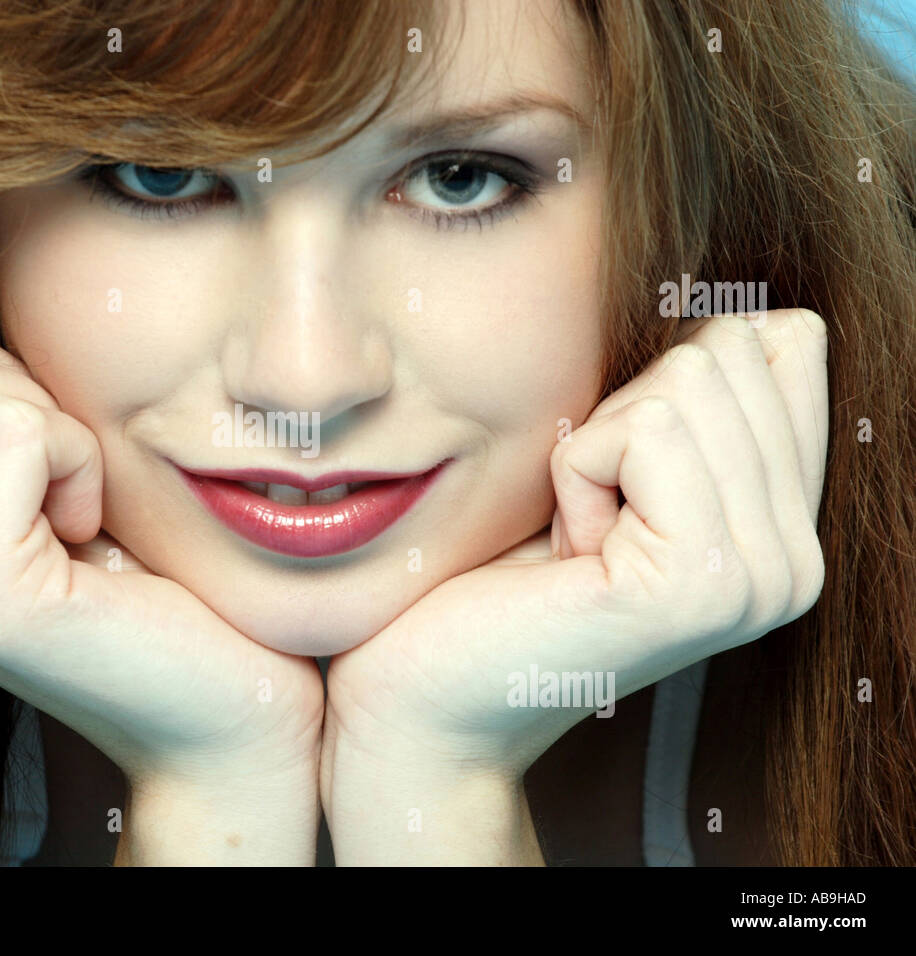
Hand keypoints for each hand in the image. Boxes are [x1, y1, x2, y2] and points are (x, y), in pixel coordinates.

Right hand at [0, 308, 322, 860]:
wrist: (222, 700)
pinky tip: (94, 531)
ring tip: (81, 515)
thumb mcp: (37, 461)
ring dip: (56, 427)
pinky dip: (80, 458)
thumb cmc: (146, 567)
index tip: (44, 463)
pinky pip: (19, 429)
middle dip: (23, 389)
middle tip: (68, 488)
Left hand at [321, 309, 828, 861]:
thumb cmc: (497, 574)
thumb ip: (696, 410)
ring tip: (574, 539)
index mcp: (787, 527)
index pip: (785, 344)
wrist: (430, 696)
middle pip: (731, 349)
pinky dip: (574, 472)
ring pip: (688, 378)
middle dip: (624, 414)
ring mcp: (758, 577)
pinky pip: (641, 430)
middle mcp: (797, 560)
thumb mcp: (611, 473)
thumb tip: (755, 316)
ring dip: (594, 446)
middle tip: (585, 515)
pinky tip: (564, 553)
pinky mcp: (698, 581)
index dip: (664, 379)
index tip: (615, 475)